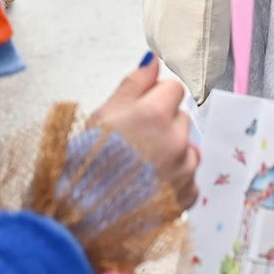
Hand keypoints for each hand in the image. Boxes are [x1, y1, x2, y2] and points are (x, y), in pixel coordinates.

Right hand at [91, 61, 198, 209]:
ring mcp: (184, 170)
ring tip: (143, 165)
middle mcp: (176, 140)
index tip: (140, 111)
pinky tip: (152, 183)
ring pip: (188, 147)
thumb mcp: (104, 115)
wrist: (83, 214)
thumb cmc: (89, 163)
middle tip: (136, 141)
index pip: (173, 88)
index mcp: (154, 114)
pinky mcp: (187, 195)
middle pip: (180, 117)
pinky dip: (176, 179)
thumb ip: (133, 84)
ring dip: (173, 152)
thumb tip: (153, 60)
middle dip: (163, 124)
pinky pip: (190, 178)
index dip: (155, 97)